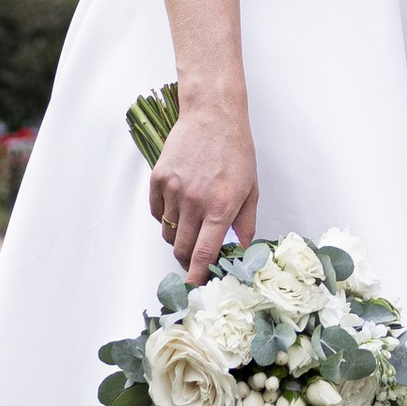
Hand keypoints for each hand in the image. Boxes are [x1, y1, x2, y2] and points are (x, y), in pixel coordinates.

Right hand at [151, 90, 257, 279]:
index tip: (194, 290)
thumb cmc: (236, 151)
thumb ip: (246, 223)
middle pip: (181, 249)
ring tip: (192, 224)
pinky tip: (179, 206)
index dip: (197, 277)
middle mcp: (194, 202)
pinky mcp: (158, 179)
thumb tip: (241, 251)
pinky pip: (156, 212)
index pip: (203, 255)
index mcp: (220, 208)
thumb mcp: (251, 189)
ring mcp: (173, 190)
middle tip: (196, 258)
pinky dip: (165, 216)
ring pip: (167, 232)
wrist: (212, 115)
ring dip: (177, 237)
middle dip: (187, 260)